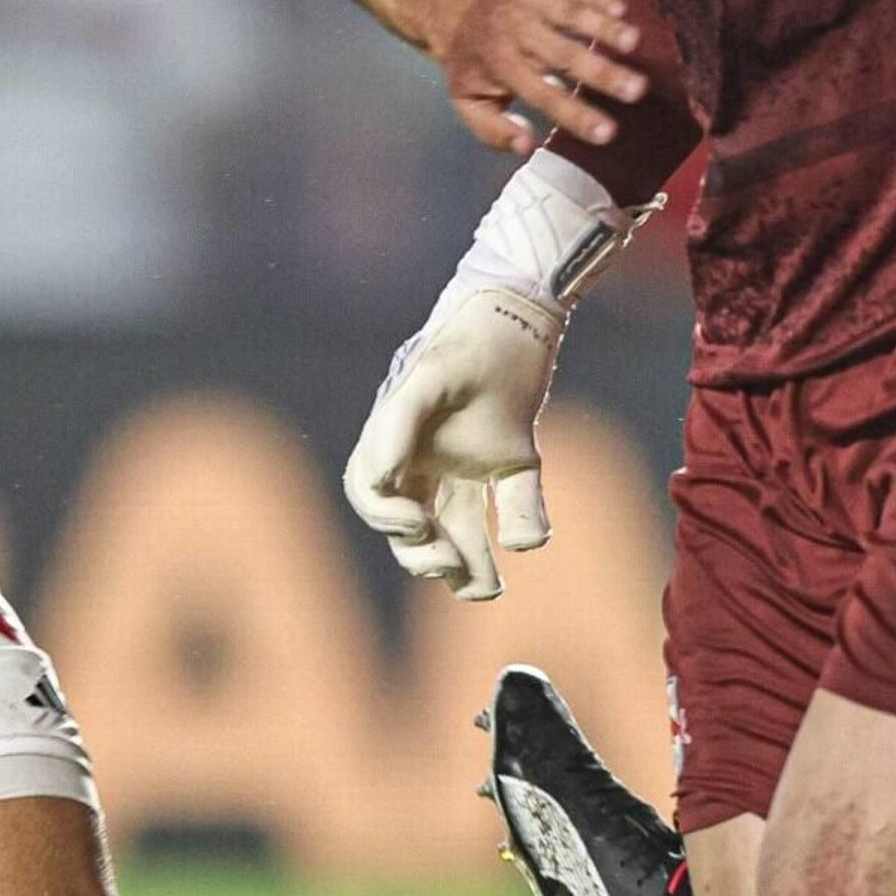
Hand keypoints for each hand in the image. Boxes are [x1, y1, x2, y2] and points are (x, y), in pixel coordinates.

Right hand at [343, 286, 560, 599]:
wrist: (523, 307)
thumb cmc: (468, 336)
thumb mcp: (431, 374)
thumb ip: (399, 422)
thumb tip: (381, 478)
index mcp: (395, 435)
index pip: (372, 492)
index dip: (386, 515)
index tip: (418, 522)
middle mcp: (425, 453)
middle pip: (409, 523)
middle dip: (422, 552)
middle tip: (446, 562)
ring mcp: (467, 460)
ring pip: (453, 528)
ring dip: (463, 562)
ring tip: (485, 588)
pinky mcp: (510, 457)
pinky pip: (502, 508)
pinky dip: (513, 533)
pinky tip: (521, 548)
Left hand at [414, 0, 649, 155]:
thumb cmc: (470, 57)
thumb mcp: (468, 101)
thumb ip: (494, 130)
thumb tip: (527, 146)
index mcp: (501, 65)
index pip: (543, 95)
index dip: (576, 115)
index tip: (608, 133)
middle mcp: (515, 29)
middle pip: (564, 54)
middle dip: (602, 72)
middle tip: (637, 90)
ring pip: (573, 14)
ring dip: (605, 28)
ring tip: (635, 44)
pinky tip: (622, 10)